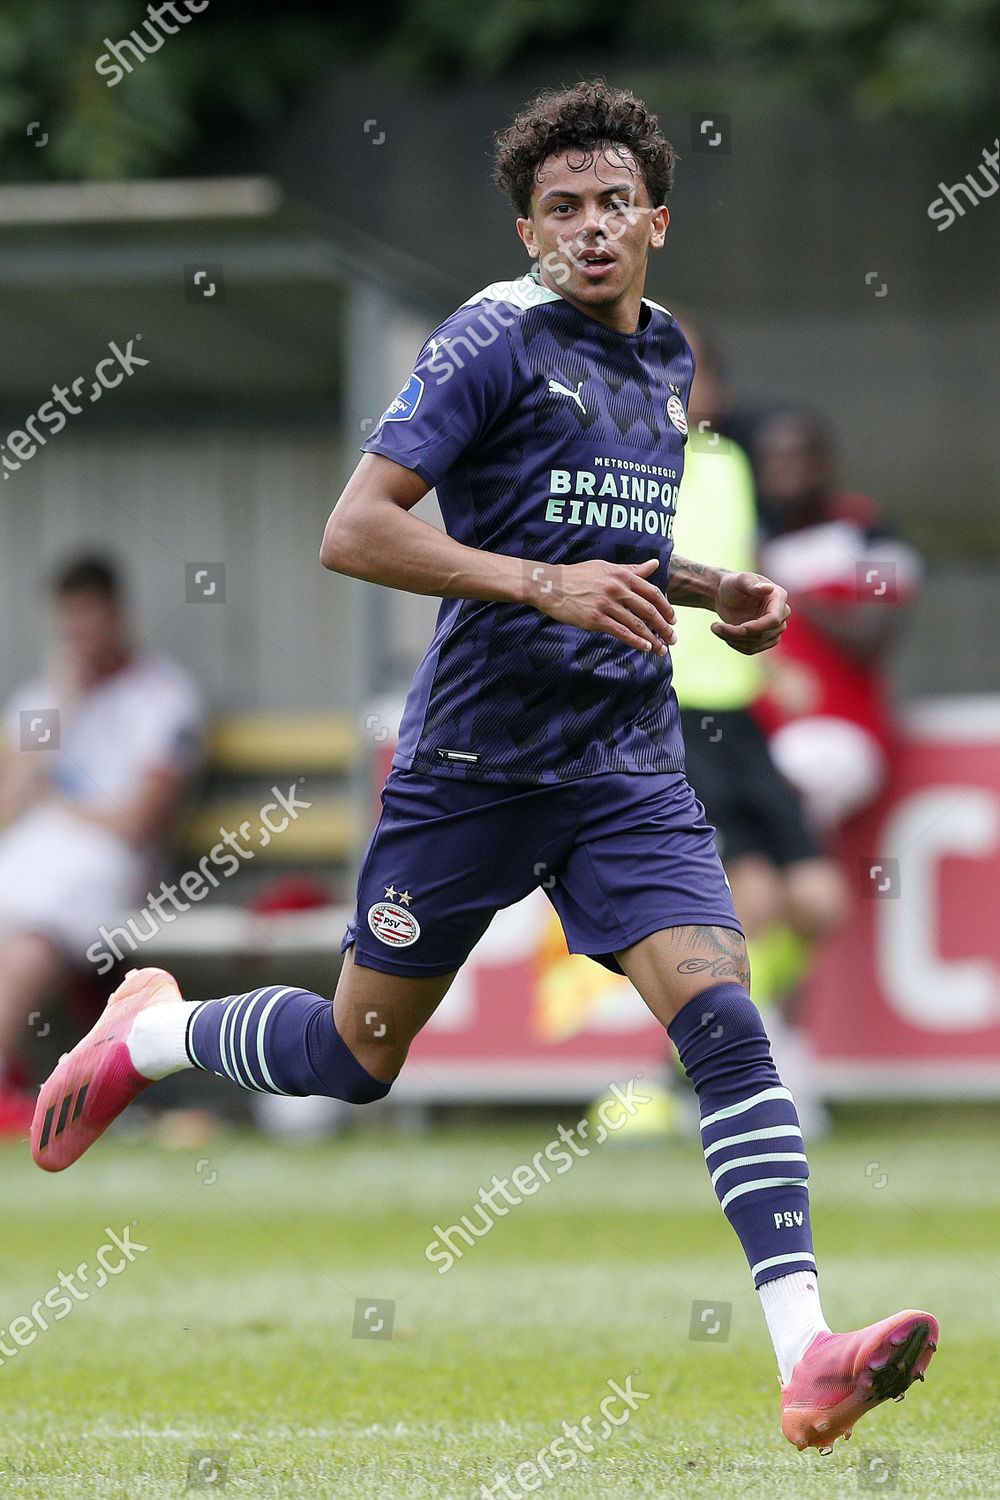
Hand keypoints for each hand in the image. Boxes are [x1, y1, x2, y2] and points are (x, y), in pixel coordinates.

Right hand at [530, 557, 676, 654]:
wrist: (551, 585)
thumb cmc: (580, 575)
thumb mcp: (607, 567)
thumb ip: (633, 569)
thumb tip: (655, 564)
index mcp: (622, 575)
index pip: (652, 593)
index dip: (666, 608)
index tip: (673, 619)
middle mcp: (617, 589)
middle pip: (649, 611)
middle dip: (664, 627)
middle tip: (672, 638)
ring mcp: (606, 605)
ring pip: (637, 624)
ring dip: (652, 638)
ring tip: (662, 648)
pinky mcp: (595, 619)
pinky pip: (621, 632)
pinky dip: (636, 641)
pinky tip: (645, 647)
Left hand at [711, 571, 789, 654]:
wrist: (726, 595)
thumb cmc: (733, 584)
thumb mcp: (740, 580)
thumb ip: (752, 584)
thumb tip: (768, 588)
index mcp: (778, 597)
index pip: (774, 620)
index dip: (756, 627)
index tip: (737, 628)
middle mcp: (781, 614)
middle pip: (762, 635)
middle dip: (736, 633)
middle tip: (715, 626)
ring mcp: (775, 629)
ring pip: (755, 644)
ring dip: (732, 639)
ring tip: (716, 628)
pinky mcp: (765, 640)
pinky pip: (750, 649)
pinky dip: (734, 644)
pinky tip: (724, 633)